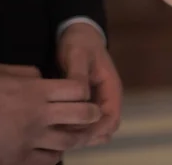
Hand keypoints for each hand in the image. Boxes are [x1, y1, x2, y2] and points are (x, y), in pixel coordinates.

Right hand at [0, 64, 101, 164]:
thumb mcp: (1, 74)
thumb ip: (28, 75)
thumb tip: (44, 78)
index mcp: (34, 91)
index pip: (78, 89)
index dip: (84, 90)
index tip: (82, 92)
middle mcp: (38, 115)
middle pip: (83, 115)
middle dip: (92, 114)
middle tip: (92, 114)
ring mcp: (29, 140)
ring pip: (70, 141)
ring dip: (77, 137)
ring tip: (76, 133)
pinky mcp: (18, 160)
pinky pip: (49, 160)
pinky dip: (55, 154)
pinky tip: (51, 148)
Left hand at [58, 23, 121, 145]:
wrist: (79, 33)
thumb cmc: (81, 43)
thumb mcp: (78, 55)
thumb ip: (79, 76)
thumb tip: (81, 97)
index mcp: (112, 88)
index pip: (112, 118)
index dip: (96, 129)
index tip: (76, 133)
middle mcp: (108, 98)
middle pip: (106, 128)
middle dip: (89, 136)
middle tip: (64, 139)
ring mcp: (99, 101)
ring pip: (96, 127)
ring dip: (82, 134)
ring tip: (60, 134)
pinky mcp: (88, 101)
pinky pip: (86, 122)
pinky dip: (76, 128)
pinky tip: (59, 127)